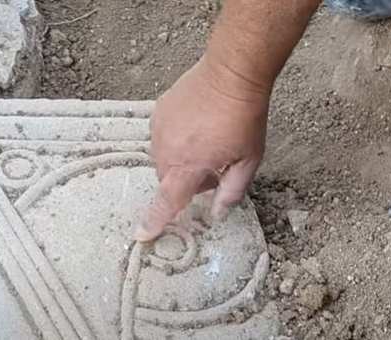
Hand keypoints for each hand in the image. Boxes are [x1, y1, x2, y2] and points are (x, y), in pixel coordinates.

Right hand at [135, 57, 269, 241]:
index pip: (167, 201)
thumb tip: (216, 214)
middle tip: (212, 166)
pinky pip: (161, 137)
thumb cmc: (244, 118)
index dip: (154, 220)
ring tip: (204, 142)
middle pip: (167, 180)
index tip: (142, 234)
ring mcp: (159, 129)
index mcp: (188, 165)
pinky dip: (174, 140)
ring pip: (163, 159)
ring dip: (179, 160)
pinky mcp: (158, 113)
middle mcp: (166, 150)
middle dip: (185, 181)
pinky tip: (195, 127)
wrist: (230, 74)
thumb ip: (231, 191)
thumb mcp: (249, 159)